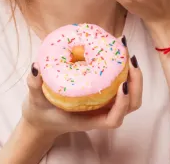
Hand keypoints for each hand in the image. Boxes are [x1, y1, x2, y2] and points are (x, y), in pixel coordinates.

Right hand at [22, 58, 142, 137]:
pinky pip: (120, 82)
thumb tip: (36, 66)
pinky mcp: (104, 93)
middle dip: (135, 82)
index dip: (123, 104)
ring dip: (133, 73)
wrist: (42, 118)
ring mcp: (105, 103)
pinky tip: (115, 49)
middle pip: (131, 104)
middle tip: (129, 58)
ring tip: (125, 50)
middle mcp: (101, 112)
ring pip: (130, 94)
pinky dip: (123, 68)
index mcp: (89, 119)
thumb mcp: (34, 100)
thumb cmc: (41, 112)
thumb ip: (33, 85)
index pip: (114, 119)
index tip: (123, 85)